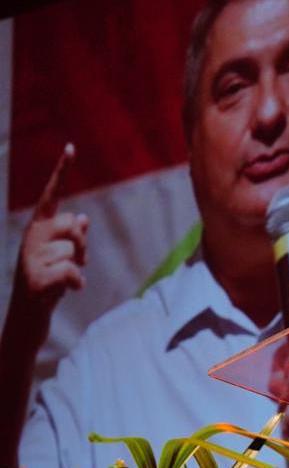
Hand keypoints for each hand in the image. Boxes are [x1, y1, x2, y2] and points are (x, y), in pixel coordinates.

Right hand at [15, 143, 87, 317]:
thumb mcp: (64, 258)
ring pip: (74, 253)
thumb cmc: (49, 286)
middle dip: (80, 247)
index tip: (71, 146)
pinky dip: (76, 283)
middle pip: (72, 226)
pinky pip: (72, 272)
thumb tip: (82, 218)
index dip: (61, 172)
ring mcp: (28, 259)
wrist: (28, 320)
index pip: (51, 195)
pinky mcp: (33, 281)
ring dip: (76, 270)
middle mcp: (29, 238)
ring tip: (59, 282)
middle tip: (70, 265)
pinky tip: (67, 291)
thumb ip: (72, 239)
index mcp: (37, 229)